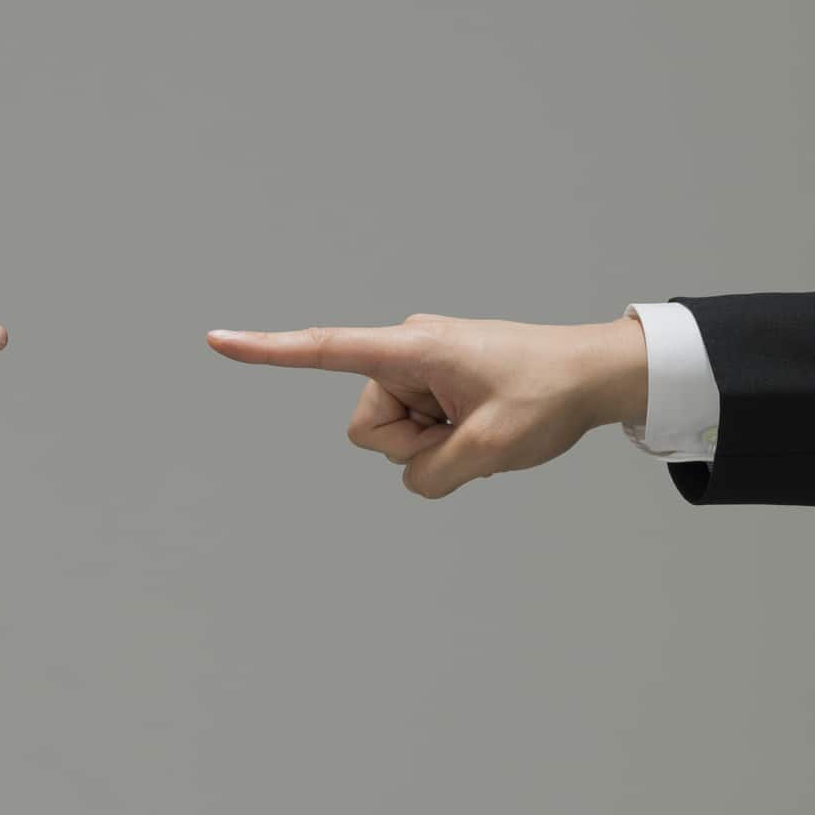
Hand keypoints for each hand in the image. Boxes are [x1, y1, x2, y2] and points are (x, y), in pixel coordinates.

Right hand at [207, 314, 646, 497]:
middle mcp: (406, 351)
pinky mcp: (434, 383)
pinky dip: (444, 440)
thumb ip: (432, 473)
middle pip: (369, 426)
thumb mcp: (490, 447)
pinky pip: (416, 432)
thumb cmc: (548, 395)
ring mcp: (420, 368)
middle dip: (411, 444)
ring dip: (432, 444)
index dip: (268, 351)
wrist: (597, 374)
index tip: (217, 340)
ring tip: (482, 427)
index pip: (326, 349)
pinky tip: (481, 426)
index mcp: (413, 348)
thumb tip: (413, 475)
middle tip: (470, 433)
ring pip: (391, 435)